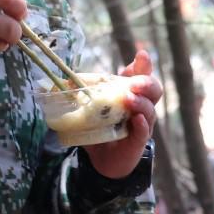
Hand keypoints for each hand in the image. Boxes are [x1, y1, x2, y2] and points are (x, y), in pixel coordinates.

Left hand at [82, 50, 161, 178]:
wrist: (102, 159)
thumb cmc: (98, 128)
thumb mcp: (89, 108)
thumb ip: (79, 95)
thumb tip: (59, 82)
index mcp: (130, 94)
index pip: (142, 75)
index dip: (143, 65)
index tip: (141, 55)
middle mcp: (141, 107)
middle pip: (154, 90)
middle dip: (146, 82)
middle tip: (133, 83)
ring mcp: (142, 124)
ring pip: (149, 110)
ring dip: (140, 102)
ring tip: (127, 99)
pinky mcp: (138, 141)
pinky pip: (143, 131)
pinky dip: (141, 124)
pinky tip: (136, 119)